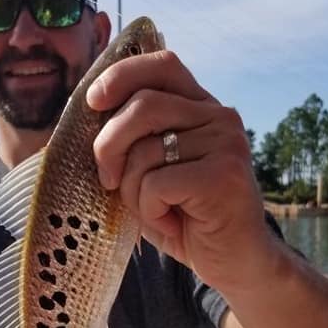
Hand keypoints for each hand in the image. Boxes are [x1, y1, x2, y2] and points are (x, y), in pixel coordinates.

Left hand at [88, 49, 279, 292]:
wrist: (236, 262)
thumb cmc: (185, 217)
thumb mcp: (152, 170)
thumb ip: (133, 139)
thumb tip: (90, 112)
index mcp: (200, 107)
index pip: (162, 66)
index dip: (122, 76)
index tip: (93, 101)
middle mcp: (219, 116)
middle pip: (142, 106)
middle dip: (108, 145)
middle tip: (107, 180)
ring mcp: (225, 144)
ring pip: (145, 152)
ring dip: (132, 191)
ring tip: (155, 210)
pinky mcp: (223, 175)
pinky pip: (156, 184)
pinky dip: (150, 211)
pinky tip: (172, 223)